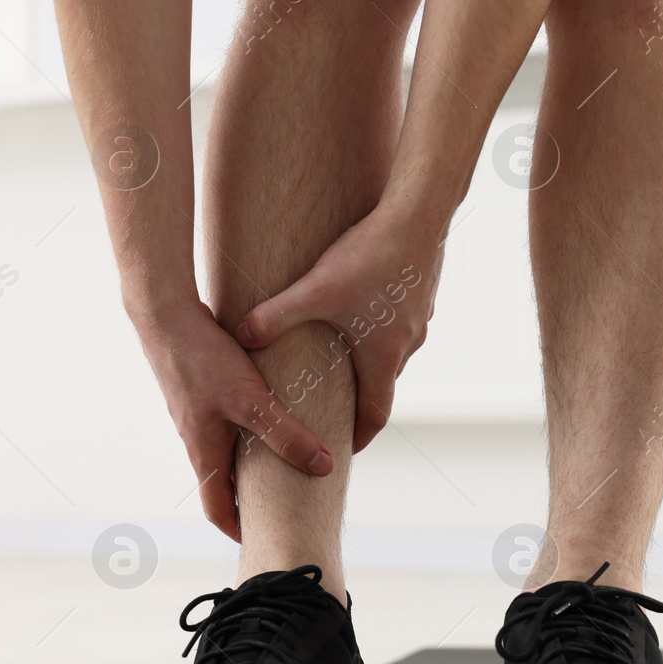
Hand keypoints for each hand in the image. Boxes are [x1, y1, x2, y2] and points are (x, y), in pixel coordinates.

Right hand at [136, 300, 334, 540]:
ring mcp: (196, 413)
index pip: (216, 507)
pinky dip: (246, 428)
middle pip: (223, 480)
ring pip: (224, 449)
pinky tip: (268, 412)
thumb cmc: (204, 360)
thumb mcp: (252, 401)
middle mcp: (197, 437)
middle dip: (249, 497)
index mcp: (204, 451)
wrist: (164, 316)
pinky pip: (225, 420)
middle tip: (279, 506)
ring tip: (281, 462)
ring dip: (249, 461)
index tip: (261, 541)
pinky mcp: (200, 389)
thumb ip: (287, 433)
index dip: (238, 529)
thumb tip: (324, 467)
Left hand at [235, 205, 440, 451]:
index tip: (346, 448)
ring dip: (371, 360)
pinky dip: (381, 329)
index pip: (376, 415)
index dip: (360, 436)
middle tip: (336, 407)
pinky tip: (362, 309)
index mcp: (384, 357)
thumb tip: (240, 336)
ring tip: (343, 358)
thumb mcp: (315, 291)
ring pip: (393, 352)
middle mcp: (407, 344)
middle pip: (384, 384)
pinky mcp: (421, 293)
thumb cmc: (370, 257)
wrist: (420, 215)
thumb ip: (275, 317)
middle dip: (360, 398)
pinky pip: (400, 322)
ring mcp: (419, 318)